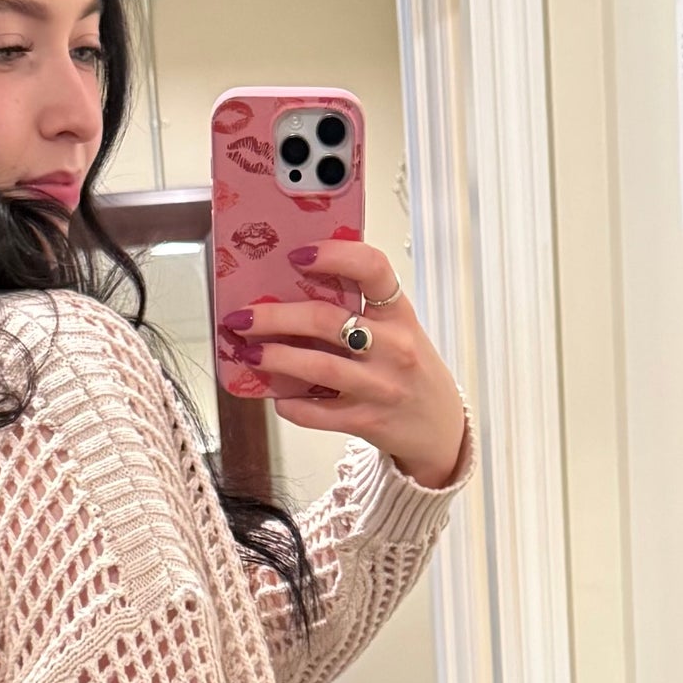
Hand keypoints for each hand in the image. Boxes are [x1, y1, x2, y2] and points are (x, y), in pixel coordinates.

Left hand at [227, 237, 466, 488]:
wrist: (441, 428)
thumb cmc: (409, 368)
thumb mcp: (399, 330)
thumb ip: (362, 310)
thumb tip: (293, 289)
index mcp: (400, 313)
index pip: (373, 268)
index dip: (334, 255)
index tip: (297, 254)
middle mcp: (393, 347)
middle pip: (327, 319)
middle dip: (275, 316)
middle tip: (241, 316)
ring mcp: (380, 386)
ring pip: (318, 366)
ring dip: (276, 358)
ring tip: (248, 353)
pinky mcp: (367, 420)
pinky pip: (318, 413)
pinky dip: (292, 405)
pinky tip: (278, 397)